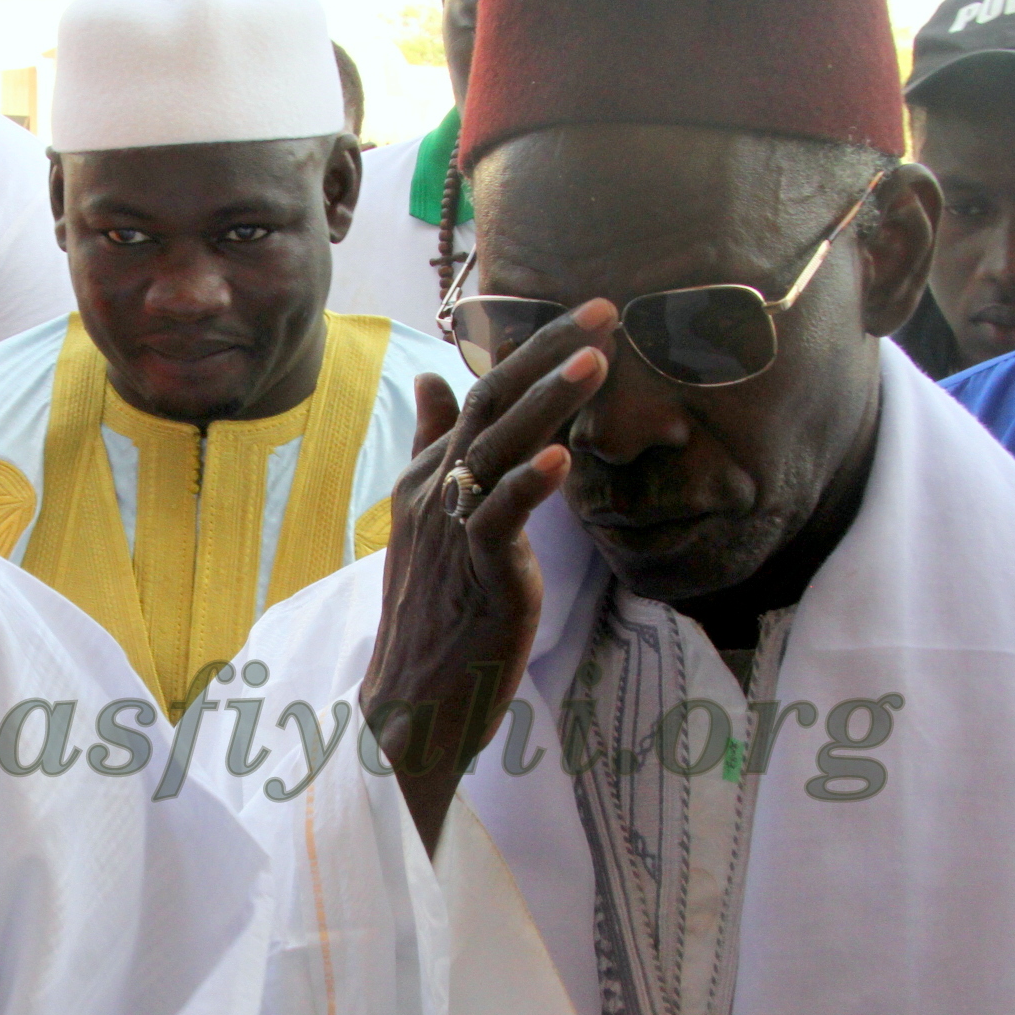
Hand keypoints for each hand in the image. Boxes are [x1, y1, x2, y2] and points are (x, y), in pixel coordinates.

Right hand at [363, 300, 615, 851]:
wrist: (408, 704)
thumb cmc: (432, 614)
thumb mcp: (431, 519)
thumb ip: (435, 447)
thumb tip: (434, 380)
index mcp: (426, 477)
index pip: (479, 395)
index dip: (531, 352)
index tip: (587, 315)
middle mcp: (434, 492)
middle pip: (490, 403)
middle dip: (547, 353)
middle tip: (606, 310)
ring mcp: (453, 531)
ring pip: (497, 448)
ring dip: (547, 401)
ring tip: (596, 360)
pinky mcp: (478, 575)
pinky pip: (498, 520)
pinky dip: (528, 485)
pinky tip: (563, 458)